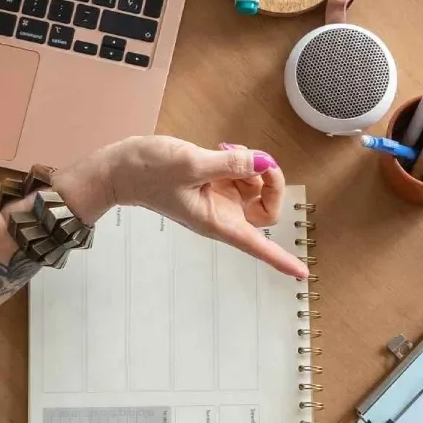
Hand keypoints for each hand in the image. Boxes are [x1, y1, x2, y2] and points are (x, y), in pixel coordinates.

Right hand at [53, 136, 307, 278]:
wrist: (120, 168)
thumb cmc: (147, 172)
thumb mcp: (190, 164)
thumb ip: (230, 165)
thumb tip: (263, 163)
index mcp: (216, 222)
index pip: (257, 246)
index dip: (281, 259)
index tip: (302, 272)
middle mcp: (222, 214)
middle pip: (266, 208)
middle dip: (269, 182)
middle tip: (256, 160)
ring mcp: (218, 198)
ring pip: (256, 186)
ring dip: (251, 165)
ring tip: (225, 151)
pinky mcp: (213, 182)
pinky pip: (242, 173)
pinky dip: (239, 160)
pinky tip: (222, 151)